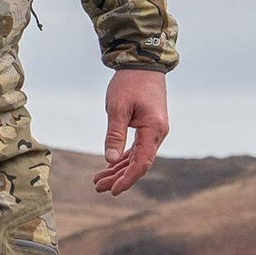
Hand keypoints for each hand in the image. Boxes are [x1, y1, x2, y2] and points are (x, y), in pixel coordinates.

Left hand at [95, 68, 168, 195]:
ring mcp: (154, 130)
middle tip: (98, 187)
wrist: (143, 63)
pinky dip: (123, 157)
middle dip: (119, 177)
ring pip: (136, 157)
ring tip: (99, 180)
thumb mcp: (118, 108)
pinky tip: (110, 166)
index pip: (142, 162)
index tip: (113, 191)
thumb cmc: (129, 83)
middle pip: (138, 163)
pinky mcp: (148, 127)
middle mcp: (157, 133)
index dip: (127, 179)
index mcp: (153, 129)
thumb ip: (114, 135)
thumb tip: (109, 160)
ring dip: (119, 169)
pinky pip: (136, 148)